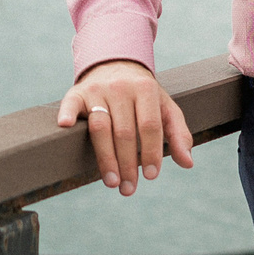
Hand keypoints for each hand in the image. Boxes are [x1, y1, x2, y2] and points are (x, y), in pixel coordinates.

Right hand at [55, 60, 194, 195]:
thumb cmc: (144, 96)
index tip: (150, 176)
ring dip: (105, 158)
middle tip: (128, 189)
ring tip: (111, 182)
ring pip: (100, 127)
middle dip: (127, 164)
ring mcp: (97, 89)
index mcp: (146, 89)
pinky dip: (67, 114)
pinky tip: (65, 127)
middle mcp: (121, 87)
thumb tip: (187, 163)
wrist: (116, 65)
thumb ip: (179, 134)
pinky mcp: (78, 92)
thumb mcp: (166, 108)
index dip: (151, 152)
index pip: (150, 126)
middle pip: (124, 132)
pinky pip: (71, 103)